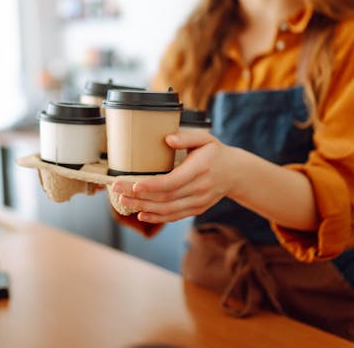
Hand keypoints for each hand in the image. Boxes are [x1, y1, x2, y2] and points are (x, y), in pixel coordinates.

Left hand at [110, 129, 238, 222]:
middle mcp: (199, 189)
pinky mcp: (196, 209)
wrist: (235, 173)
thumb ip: (187, 137)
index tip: (134, 184)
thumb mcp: (205, 138)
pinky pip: (174, 216)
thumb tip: (168, 139)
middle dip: (138, 196)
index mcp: (199, 169)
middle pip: (165, 198)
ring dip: (143, 208)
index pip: (172, 182)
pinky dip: (156, 217)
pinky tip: (141, 214)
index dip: (151, 185)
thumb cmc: (215, 152)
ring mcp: (198, 202)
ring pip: (167, 210)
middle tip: (117, 190)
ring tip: (123, 202)